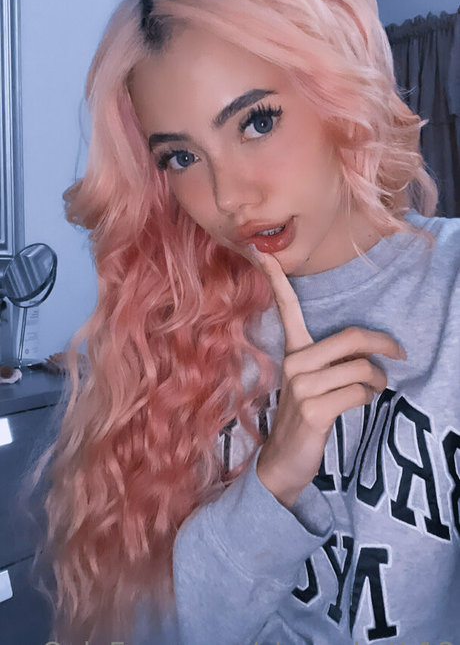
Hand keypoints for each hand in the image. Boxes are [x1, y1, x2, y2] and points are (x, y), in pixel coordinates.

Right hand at [248, 246, 406, 507]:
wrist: (282, 463)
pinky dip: (368, 397)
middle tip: (399, 353)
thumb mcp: (310, 383)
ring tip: (376, 388)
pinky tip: (362, 403)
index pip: (286, 308)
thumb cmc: (303, 417)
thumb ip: (329, 360)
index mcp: (292, 351)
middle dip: (384, 345)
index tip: (266, 253)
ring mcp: (301, 386)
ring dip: (378, 380)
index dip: (278, 279)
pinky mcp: (314, 409)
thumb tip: (369, 350)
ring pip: (361, 367)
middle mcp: (294, 363)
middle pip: (352, 337)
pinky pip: (358, 392)